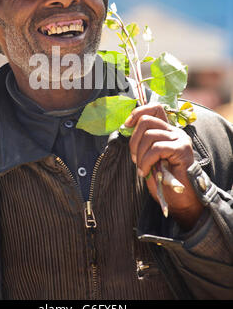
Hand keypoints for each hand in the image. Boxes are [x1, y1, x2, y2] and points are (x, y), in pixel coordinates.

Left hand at [125, 103, 203, 229]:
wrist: (181, 199)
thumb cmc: (164, 180)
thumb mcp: (148, 157)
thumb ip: (142, 142)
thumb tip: (125, 128)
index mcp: (166, 131)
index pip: (154, 108)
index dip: (137, 113)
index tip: (126, 125)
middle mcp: (174, 131)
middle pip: (146, 121)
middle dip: (133, 141)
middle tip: (135, 159)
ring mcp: (179, 139)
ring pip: (149, 135)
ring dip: (140, 155)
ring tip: (142, 169)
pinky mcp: (181, 149)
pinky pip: (156, 148)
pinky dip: (146, 161)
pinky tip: (146, 171)